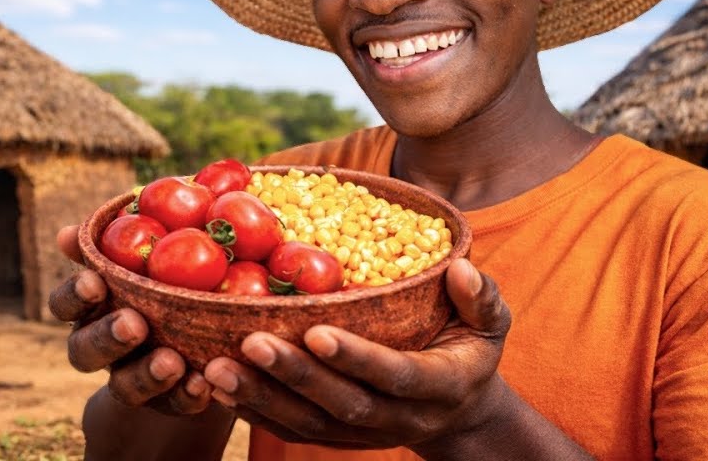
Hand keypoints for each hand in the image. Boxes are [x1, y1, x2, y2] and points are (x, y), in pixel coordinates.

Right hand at [48, 224, 215, 414]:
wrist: (207, 326)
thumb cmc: (162, 275)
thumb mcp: (141, 256)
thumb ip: (108, 245)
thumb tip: (65, 233)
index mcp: (91, 309)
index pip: (64, 304)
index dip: (73, 296)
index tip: (95, 282)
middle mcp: (102, 347)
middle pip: (84, 351)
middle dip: (107, 338)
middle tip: (133, 323)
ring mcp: (133, 378)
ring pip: (124, 386)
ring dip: (146, 374)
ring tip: (172, 361)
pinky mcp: (167, 401)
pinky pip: (173, 405)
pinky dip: (185, 396)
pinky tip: (201, 382)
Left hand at [201, 259, 511, 451]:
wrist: (459, 409)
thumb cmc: (470, 346)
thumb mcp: (491, 321)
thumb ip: (480, 297)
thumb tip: (459, 268)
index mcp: (439, 385)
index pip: (396, 375)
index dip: (357, 358)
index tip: (316, 331)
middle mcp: (400, 418)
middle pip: (342, 404)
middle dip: (295, 375)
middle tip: (252, 343)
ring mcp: (365, 435)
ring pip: (308, 424)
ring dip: (261, 398)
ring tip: (216, 369)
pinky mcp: (338, 439)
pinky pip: (292, 431)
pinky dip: (254, 412)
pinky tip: (217, 387)